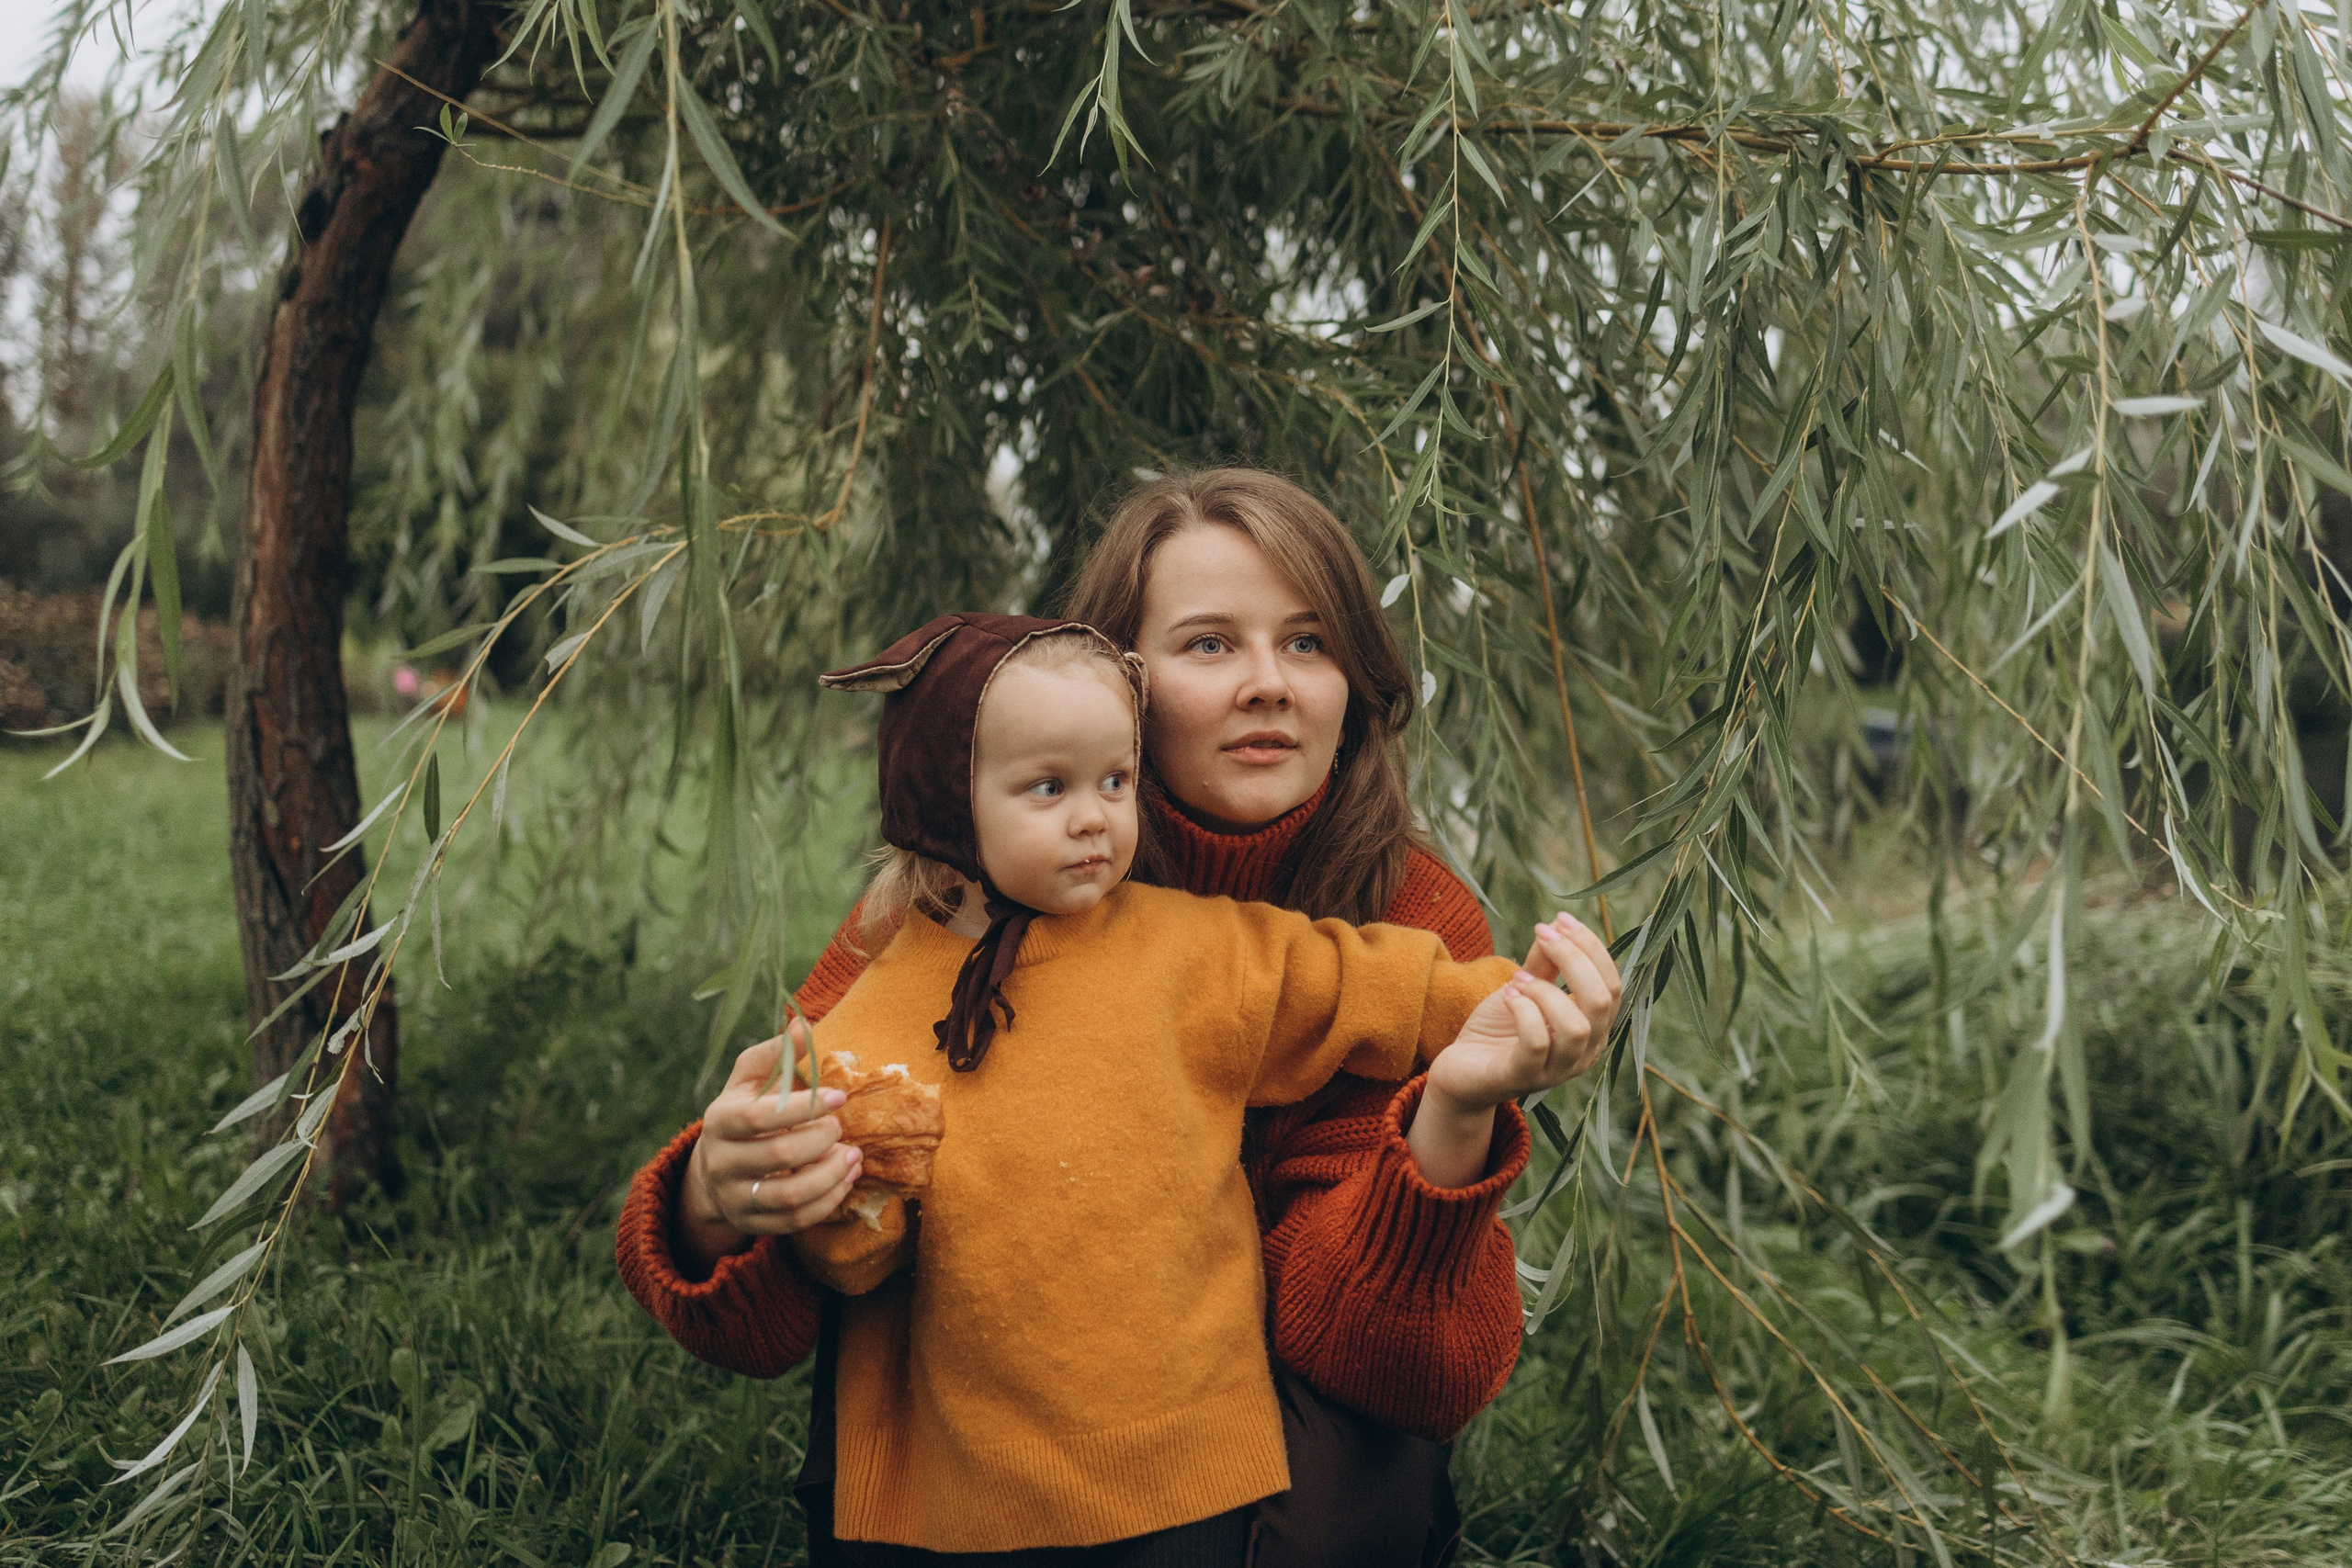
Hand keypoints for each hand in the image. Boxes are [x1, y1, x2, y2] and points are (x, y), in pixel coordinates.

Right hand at [676, 1020, 863, 1269]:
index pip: (760, 1116)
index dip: (804, 1107)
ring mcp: (735, 1198)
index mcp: (720, 1121)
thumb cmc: (742, 1112)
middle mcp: (721, 1163)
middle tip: (841, 1128)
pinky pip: (795, 1221)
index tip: (840, 1096)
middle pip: (779, 1156)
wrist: (714, 1169)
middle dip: (821, 1140)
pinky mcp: (752, 1224)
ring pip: (789, 1196)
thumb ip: (775, 1052)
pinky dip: (828, 1202)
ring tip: (853, 1156)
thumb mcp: (749, 1079)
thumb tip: (804, 1023)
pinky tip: (846, 1179)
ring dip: (830, 1176)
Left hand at [1427, 912, 1620, 1117]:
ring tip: (1518, 980)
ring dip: (1545, 991)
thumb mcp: (1525, 988)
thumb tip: (1557, 925)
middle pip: (1602, 1001)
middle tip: (1542, 936)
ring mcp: (1557, 1069)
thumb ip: (1544, 963)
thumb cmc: (1499, 1029)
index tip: (1561, 920)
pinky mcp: (1524, 1077)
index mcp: (1593, 1027)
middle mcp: (1584, 1051)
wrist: (1463, 1069)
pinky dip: (1523, 1011)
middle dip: (1573, 959)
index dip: (1591, 947)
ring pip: (1575, 1027)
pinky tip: (1508, 997)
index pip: (1612, 984)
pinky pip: (1536, 1043)